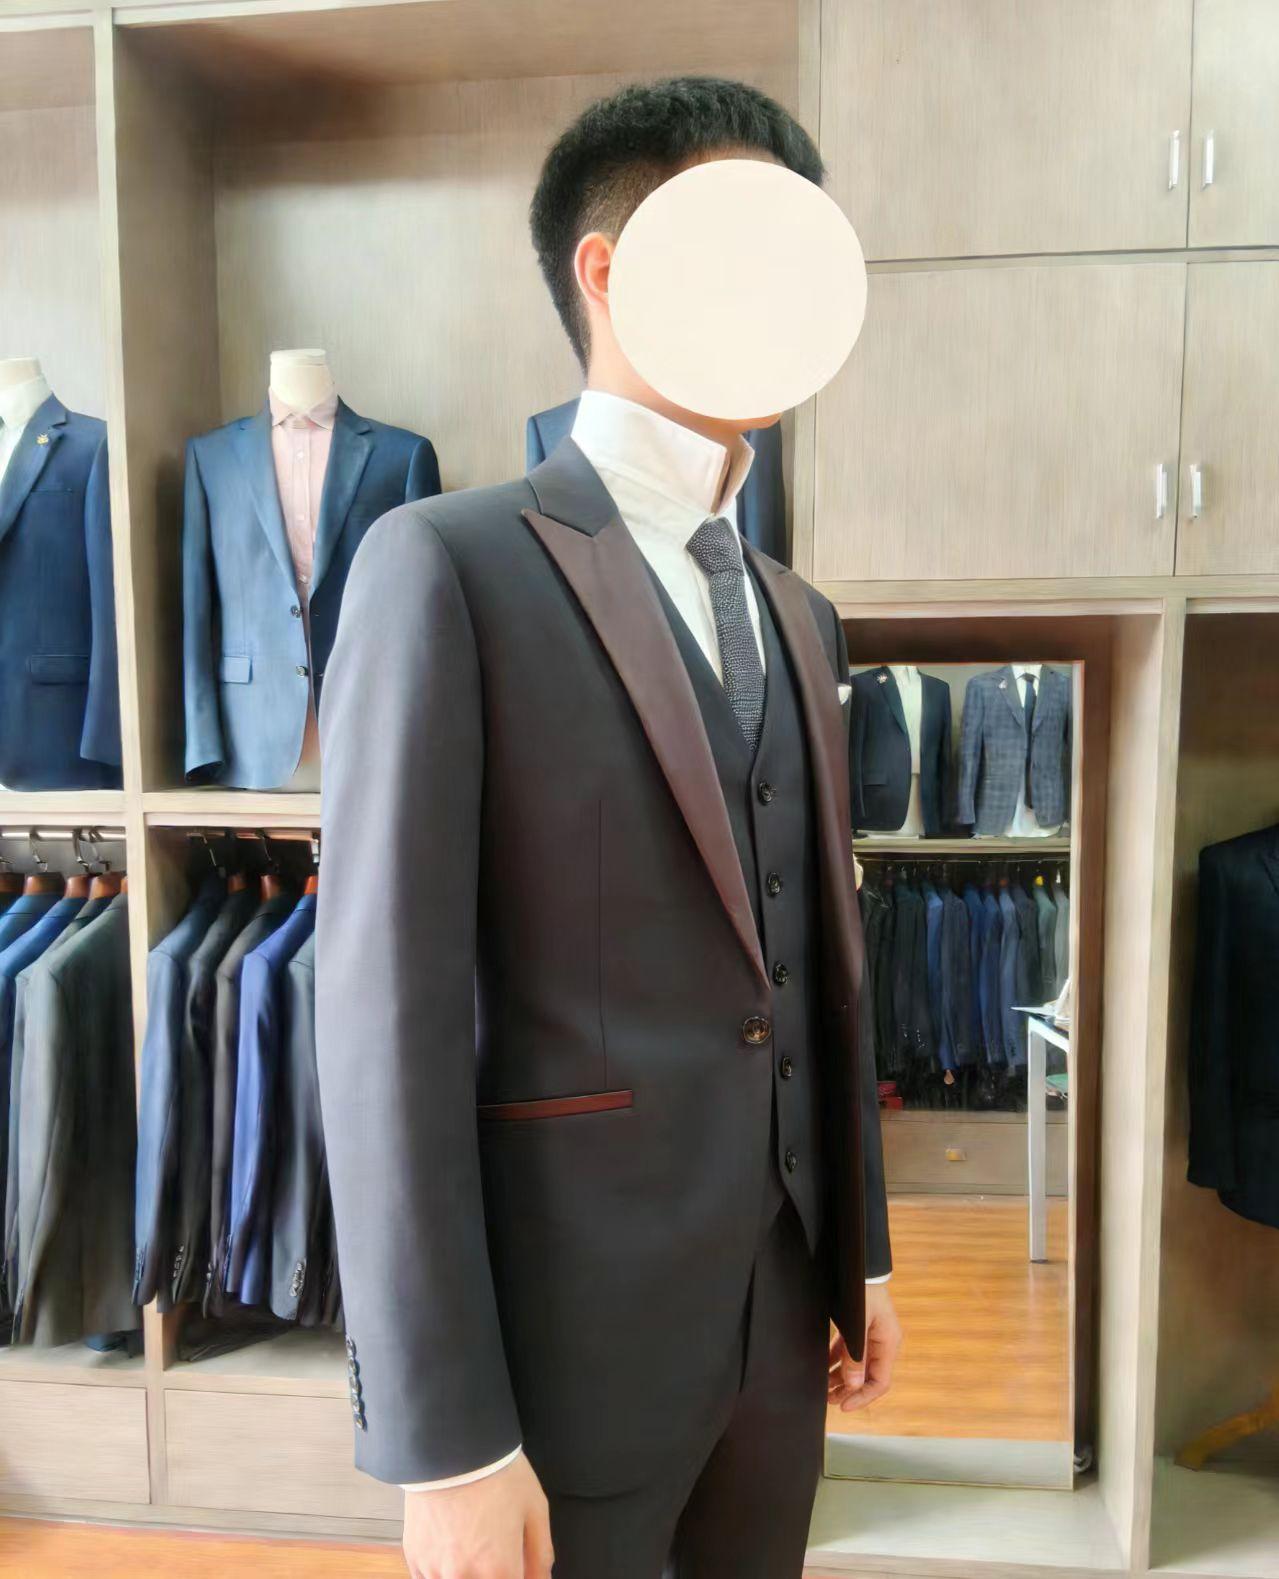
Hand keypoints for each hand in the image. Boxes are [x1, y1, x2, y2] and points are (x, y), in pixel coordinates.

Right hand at [402, 1451, 552, 1578]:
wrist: (451, 1444)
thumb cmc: (496, 1472)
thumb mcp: (534, 1507)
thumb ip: (541, 1553)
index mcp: (499, 1569)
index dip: (517, 1576)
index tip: (515, 1564)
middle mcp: (465, 1577)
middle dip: (492, 1572)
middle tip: (494, 1548)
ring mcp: (436, 1571)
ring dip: (466, 1572)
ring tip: (472, 1542)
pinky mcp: (415, 1558)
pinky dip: (443, 1570)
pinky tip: (452, 1546)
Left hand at [828, 1283, 900, 1411]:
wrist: (860, 1265)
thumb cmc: (862, 1290)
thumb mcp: (858, 1323)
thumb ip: (855, 1355)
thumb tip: (852, 1386)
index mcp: (887, 1344)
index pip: (879, 1383)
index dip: (862, 1397)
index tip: (843, 1406)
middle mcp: (881, 1344)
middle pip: (866, 1377)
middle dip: (848, 1391)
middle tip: (828, 1400)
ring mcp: (870, 1337)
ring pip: (855, 1366)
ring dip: (840, 1378)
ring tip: (822, 1388)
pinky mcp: (858, 1329)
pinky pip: (848, 1352)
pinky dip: (836, 1361)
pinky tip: (822, 1367)